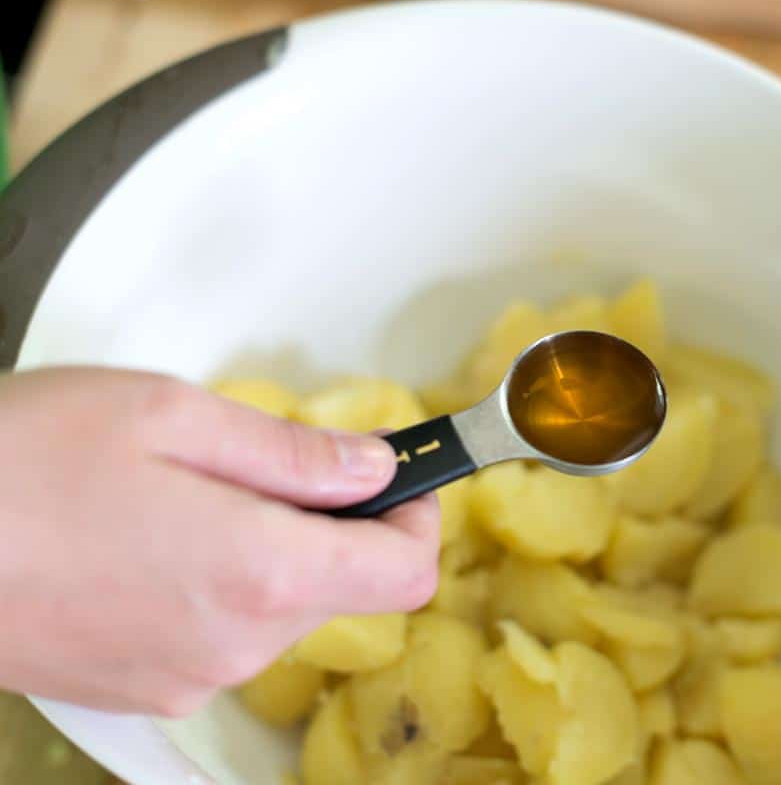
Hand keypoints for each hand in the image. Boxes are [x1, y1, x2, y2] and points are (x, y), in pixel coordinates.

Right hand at [0, 367, 438, 716]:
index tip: (397, 480)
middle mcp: (236, 642)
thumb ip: (292, 453)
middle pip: (345, 588)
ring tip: (189, 497)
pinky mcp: (145, 688)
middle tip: (269, 468)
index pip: (407, 573)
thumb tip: (374, 467)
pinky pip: (223, 635)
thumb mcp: (171, 416)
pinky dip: (218, 586)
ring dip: (267, 551)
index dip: (416, 519)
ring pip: (283, 610)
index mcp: (260, 570)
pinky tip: (152, 541)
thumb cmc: (17, 463)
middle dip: (331, 525)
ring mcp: (188, 676)